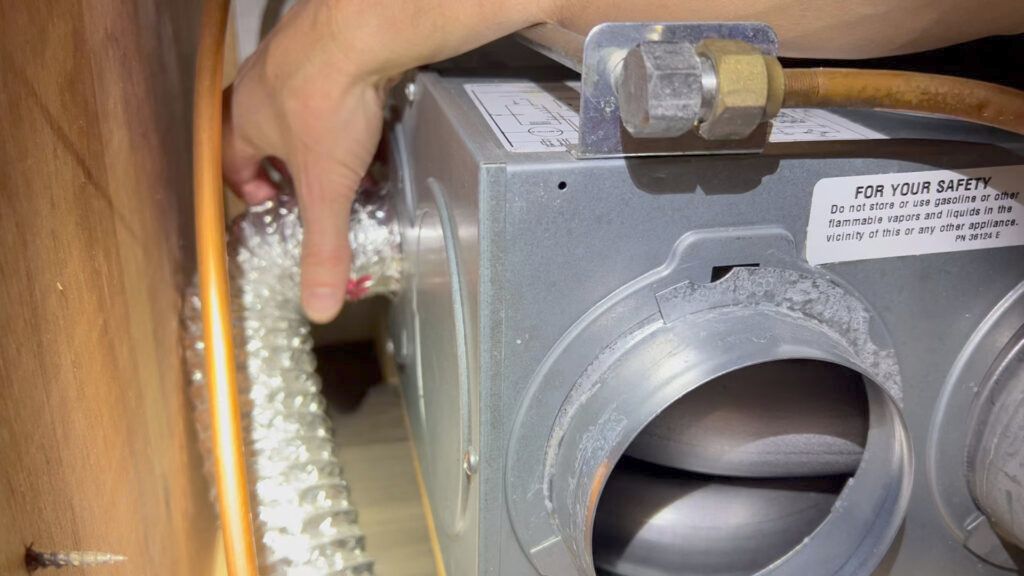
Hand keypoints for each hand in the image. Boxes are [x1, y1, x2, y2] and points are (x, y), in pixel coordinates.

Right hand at [223, 1, 388, 322]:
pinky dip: (343, 102)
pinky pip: (329, 80)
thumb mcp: (327, 189)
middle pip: (263, 133)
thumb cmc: (327, 103)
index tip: (274, 206)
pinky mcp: (330, 43)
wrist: (361, 31)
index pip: (232, 163)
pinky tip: (367, 114)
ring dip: (315, 132)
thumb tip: (319, 306)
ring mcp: (294, 59)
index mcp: (244, 120)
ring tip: (345, 156)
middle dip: (287, 164)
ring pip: (295, 105)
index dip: (250, 189)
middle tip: (314, 186)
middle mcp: (260, 86)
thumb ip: (324, 247)